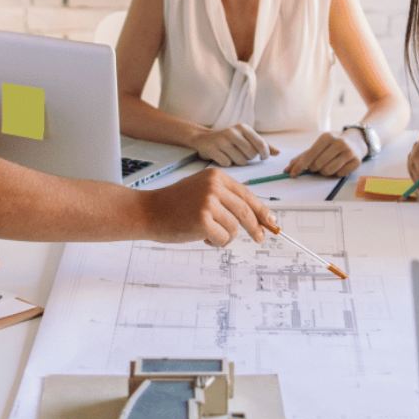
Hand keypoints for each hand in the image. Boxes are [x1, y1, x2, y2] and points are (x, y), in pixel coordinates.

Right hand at [144, 168, 272, 246]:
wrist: (148, 211)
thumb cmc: (174, 205)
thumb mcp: (202, 192)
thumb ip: (225, 199)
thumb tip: (255, 217)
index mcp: (216, 176)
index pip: (247, 195)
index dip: (262, 211)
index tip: (271, 221)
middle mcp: (214, 186)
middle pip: (246, 212)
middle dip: (255, 227)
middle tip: (260, 238)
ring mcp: (209, 202)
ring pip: (235, 228)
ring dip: (224, 236)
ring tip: (206, 232)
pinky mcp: (203, 220)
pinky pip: (223, 238)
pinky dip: (215, 242)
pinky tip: (200, 235)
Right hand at [192, 124, 276, 166]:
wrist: (204, 138)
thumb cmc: (230, 140)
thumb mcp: (246, 137)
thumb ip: (262, 145)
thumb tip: (278, 153)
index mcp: (243, 128)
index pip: (261, 144)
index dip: (265, 153)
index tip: (263, 157)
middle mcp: (232, 132)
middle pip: (251, 154)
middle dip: (249, 158)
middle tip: (242, 154)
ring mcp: (221, 141)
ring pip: (240, 161)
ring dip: (238, 161)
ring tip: (231, 155)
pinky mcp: (212, 149)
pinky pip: (227, 164)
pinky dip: (226, 163)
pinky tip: (222, 157)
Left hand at [288, 132, 361, 177]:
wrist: (355, 142)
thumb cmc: (332, 146)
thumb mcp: (318, 147)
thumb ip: (302, 158)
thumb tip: (287, 169)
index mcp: (327, 137)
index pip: (309, 155)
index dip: (299, 167)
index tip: (292, 174)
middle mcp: (339, 142)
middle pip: (318, 165)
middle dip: (314, 168)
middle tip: (317, 165)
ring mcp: (349, 152)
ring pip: (328, 171)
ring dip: (325, 172)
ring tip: (328, 165)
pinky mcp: (356, 161)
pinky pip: (340, 175)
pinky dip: (336, 173)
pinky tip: (339, 166)